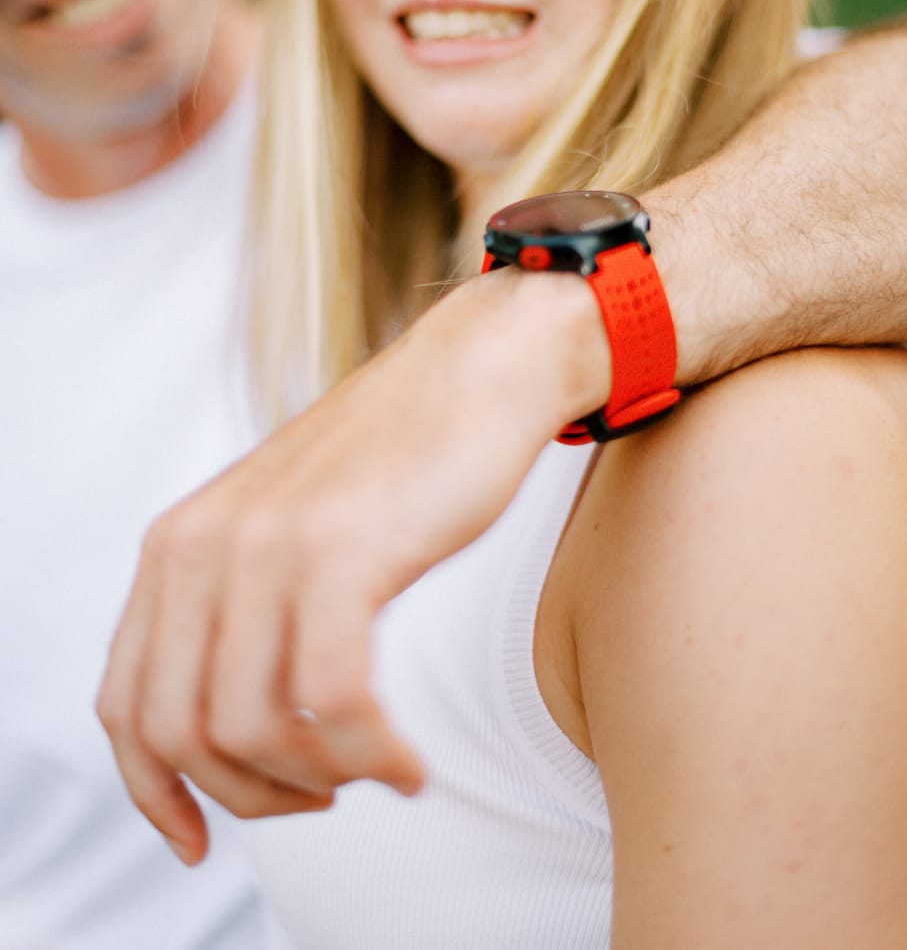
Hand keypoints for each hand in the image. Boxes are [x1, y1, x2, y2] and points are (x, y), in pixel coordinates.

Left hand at [97, 267, 609, 862]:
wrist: (474, 374)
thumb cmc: (396, 464)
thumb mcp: (283, 531)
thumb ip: (237, 608)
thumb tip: (227, 734)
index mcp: (178, 544)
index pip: (125, 706)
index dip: (156, 794)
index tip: (204, 840)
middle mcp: (204, 544)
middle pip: (182, 733)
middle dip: (252, 798)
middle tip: (323, 796)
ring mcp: (269, 544)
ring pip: (253, 728)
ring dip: (320, 780)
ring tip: (376, 770)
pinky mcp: (343, 549)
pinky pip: (331, 702)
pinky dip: (369, 756)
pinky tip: (407, 762)